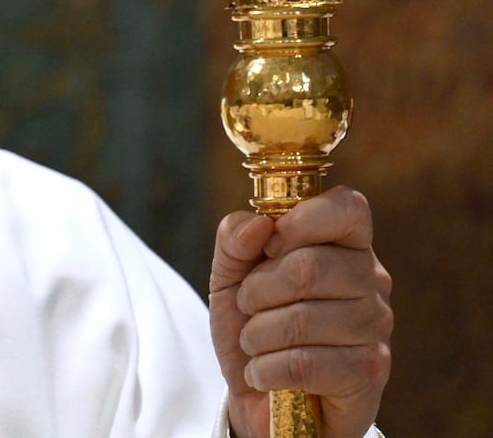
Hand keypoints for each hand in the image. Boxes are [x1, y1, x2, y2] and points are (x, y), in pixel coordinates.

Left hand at [208, 186, 392, 437]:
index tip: (268, 247)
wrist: (261, 399)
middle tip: (248, 307)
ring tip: (255, 343)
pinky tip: (264, 374)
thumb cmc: (254, 326)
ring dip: (257, 335)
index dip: (300, 221)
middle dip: (257, 290)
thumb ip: (234, 240)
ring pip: (302, 318)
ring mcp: (375, 327)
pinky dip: (266, 369)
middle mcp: (371, 281)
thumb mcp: (229, 277)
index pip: (348, 208)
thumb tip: (258, 224)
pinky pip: (305, 363)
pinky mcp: (370, 372)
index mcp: (344, 245)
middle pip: (309, 266)